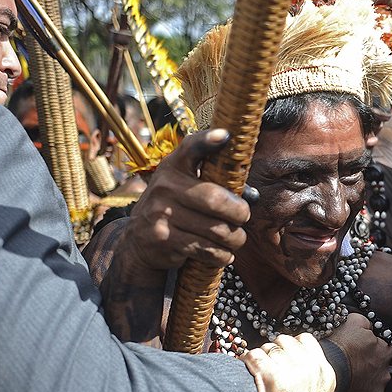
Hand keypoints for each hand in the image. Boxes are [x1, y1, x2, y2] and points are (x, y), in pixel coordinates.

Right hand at [116, 129, 249, 270]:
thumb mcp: (185, 186)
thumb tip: (252, 196)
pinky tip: (223, 253)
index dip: (207, 141)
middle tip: (244, 217)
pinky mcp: (164, 240)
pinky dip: (222, 255)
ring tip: (236, 239)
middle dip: (239, 212)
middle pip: (215, 200)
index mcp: (173, 166)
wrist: (139, 239)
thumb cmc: (175, 208)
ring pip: (216, 230)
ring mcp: (161, 214)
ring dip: (235, 238)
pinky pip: (207, 250)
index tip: (225, 136)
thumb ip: (214, 183)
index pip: (190, 147)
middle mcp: (164, 186)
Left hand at [240, 333, 335, 391]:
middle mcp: (310, 368)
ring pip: (268, 347)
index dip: (289, 346)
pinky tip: (245, 370)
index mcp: (324, 372)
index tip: (280, 357)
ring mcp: (291, 372)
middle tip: (265, 366)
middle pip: (284, 341)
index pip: (306, 340)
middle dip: (273, 351)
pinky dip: (246, 361)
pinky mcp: (271, 379)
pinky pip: (253, 356)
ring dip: (259, 357)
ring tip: (255, 372)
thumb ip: (311, 378)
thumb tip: (294, 366)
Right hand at [326, 314, 391, 391]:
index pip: (381, 346)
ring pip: (369, 383)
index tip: (357, 346)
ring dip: (360, 379)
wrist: (326, 373)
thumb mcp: (354, 321)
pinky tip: (342, 385)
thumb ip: (365, 322)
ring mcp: (374, 391)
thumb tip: (366, 325)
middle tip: (349, 360)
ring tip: (344, 374)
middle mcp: (385, 373)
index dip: (368, 346)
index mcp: (385, 352)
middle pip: (377, 367)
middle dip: (366, 364)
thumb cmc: (340, 347)